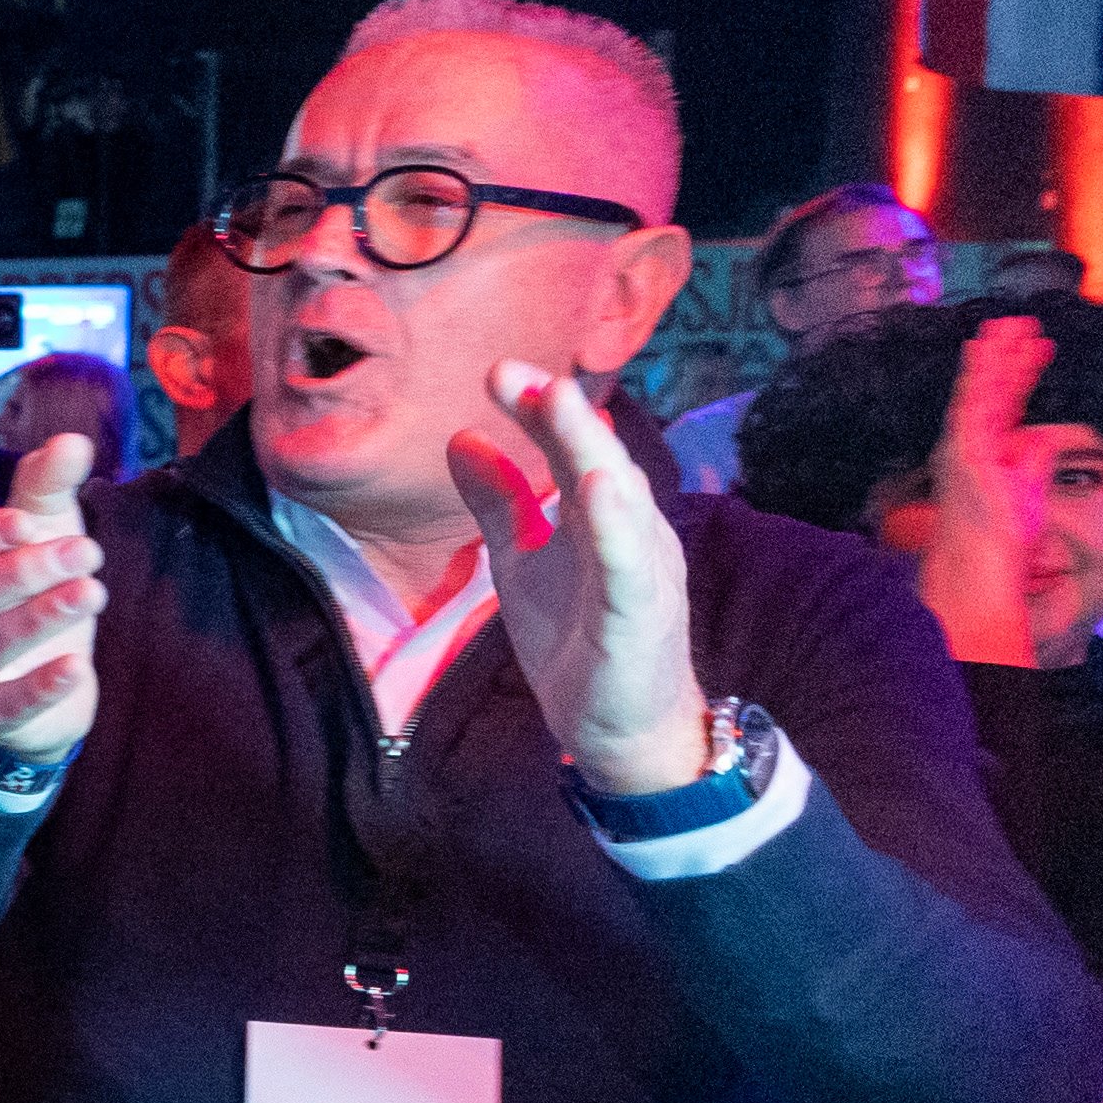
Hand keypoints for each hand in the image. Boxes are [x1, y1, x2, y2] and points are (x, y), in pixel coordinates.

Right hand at [0, 431, 107, 758]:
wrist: (41, 685)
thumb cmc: (30, 594)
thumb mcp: (41, 534)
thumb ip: (48, 489)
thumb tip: (73, 439)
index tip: (26, 521)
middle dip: (22, 573)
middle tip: (87, 552)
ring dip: (35, 620)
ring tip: (92, 593)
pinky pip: (2, 707)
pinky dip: (36, 688)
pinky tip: (75, 668)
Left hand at [445, 367, 708, 789]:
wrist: (617, 728)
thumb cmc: (576, 637)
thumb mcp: (521, 561)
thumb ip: (499, 502)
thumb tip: (461, 436)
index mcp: (600, 515)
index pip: (571, 449)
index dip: (539, 411)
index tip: (497, 374)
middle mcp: (630, 532)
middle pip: (599, 460)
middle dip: (562, 416)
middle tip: (520, 373)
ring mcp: (641, 572)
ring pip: (624, 502)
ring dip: (592, 452)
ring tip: (561, 405)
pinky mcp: (641, 617)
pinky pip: (631, 566)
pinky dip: (617, 526)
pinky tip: (601, 488)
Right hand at [905, 313, 1054, 667]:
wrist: (978, 570)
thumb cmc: (999, 541)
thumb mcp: (1028, 493)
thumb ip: (1033, 462)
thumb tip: (1042, 438)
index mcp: (985, 453)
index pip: (1007, 403)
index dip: (1024, 373)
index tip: (1042, 346)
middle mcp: (968, 444)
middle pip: (991, 390)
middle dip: (1006, 354)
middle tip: (1021, 320)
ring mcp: (962, 446)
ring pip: (980, 389)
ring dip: (995, 354)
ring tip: (1011, 323)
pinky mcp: (961, 451)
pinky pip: (972, 403)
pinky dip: (979, 375)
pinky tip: (987, 349)